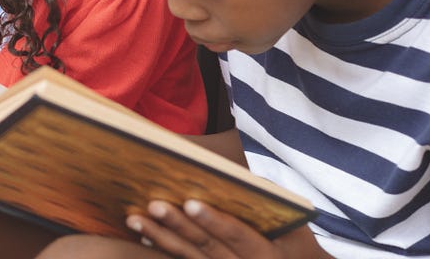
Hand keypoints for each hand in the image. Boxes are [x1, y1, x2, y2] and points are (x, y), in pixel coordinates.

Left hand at [129, 200, 325, 258]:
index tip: (190, 202)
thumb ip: (270, 200)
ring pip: (189, 256)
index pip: (237, 235)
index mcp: (265, 254)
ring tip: (136, 218)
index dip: (214, 220)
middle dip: (178, 226)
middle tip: (154, 205)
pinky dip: (164, 249)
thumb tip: (237, 178)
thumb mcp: (293, 224)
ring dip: (161, 237)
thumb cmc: (293, 244)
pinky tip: (145, 234)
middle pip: (206, 246)